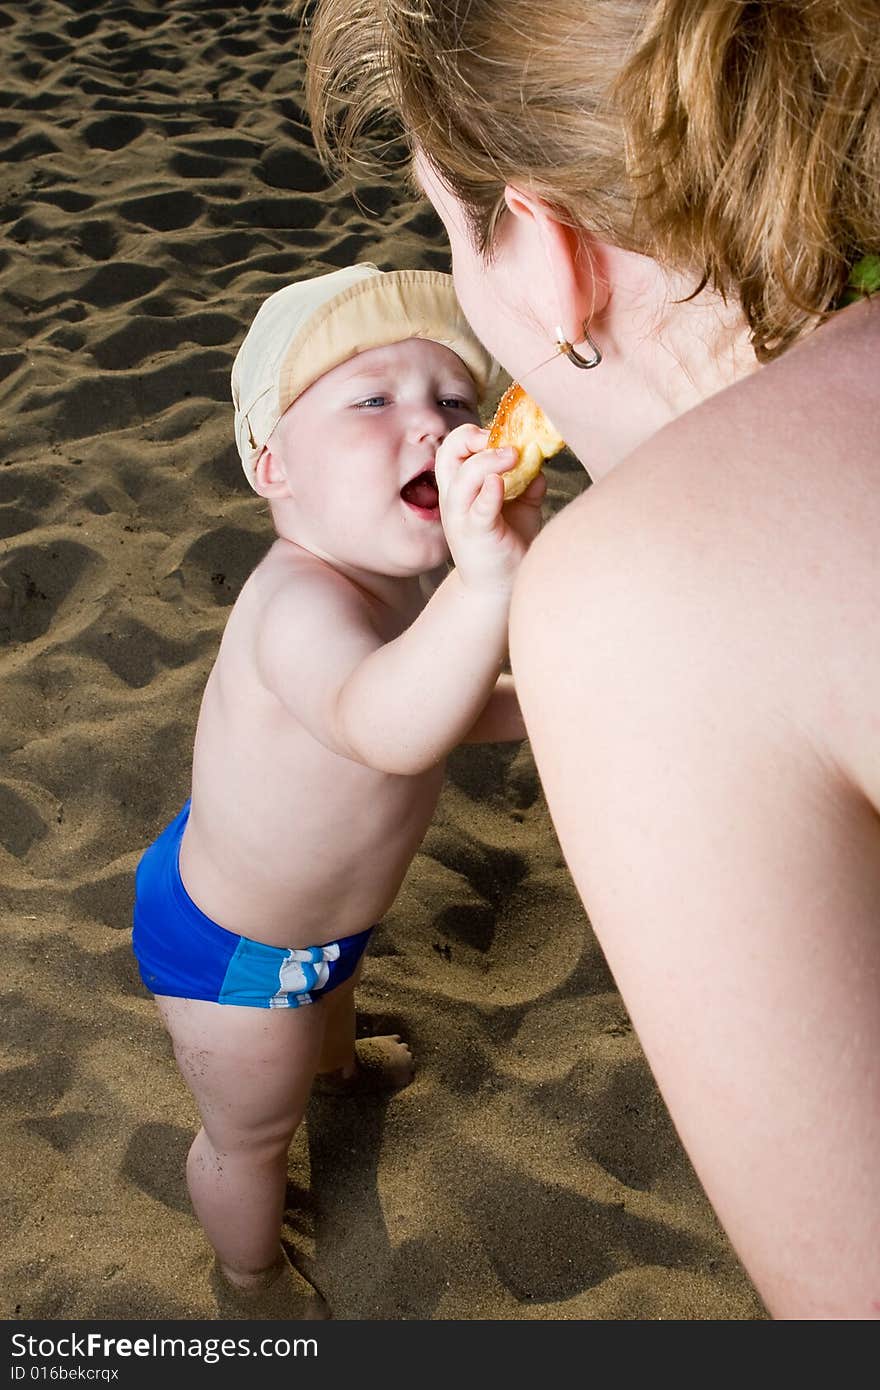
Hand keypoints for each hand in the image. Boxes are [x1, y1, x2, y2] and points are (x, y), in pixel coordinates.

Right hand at [434, 423, 545, 594]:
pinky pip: (477, 509)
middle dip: (470, 438)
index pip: (455, 448)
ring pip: (462, 478)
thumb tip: (540, 460)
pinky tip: (501, 483)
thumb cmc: (507, 546)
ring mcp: (461, 517)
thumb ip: (528, 484)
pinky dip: (489, 492)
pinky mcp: (475, 534)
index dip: (475, 435)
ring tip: (513, 455)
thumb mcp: (521, 509)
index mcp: (461, 488)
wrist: (498, 589)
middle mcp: (455, 499)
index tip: (504, 435)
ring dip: (487, 460)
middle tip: (500, 438)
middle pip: (448, 454)